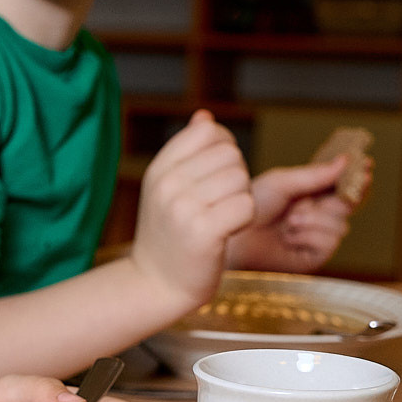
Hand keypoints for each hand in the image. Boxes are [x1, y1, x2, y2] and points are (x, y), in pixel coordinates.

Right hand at [128, 111, 255, 311]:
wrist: (155, 284)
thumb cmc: (170, 236)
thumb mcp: (168, 189)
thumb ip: (187, 152)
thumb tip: (205, 116)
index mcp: (159, 169)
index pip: (208, 131)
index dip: (224, 149)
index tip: (214, 176)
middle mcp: (168, 184)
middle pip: (231, 155)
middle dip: (236, 177)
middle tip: (218, 204)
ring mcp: (183, 208)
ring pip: (242, 180)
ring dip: (242, 200)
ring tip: (221, 219)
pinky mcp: (203, 232)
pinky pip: (246, 206)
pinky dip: (245, 220)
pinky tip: (228, 232)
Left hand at [225, 158, 352, 273]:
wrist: (233, 236)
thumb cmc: (250, 208)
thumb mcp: (283, 184)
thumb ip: (316, 175)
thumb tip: (346, 161)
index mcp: (310, 196)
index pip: (342, 186)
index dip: (355, 176)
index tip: (366, 163)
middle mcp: (317, 216)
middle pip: (348, 205)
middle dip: (336, 198)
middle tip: (324, 194)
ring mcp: (317, 237)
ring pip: (340, 224)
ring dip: (312, 219)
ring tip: (288, 221)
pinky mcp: (314, 256)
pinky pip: (329, 242)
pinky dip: (308, 236)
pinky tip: (288, 237)